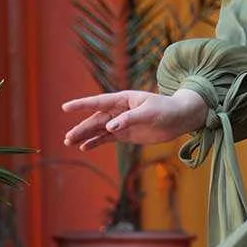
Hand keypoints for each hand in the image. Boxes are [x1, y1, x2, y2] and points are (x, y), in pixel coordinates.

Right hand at [62, 88, 207, 151]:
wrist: (180, 119)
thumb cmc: (166, 109)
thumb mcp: (149, 113)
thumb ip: (128, 119)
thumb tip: (109, 128)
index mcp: (123, 99)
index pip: (99, 102)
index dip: (82, 105)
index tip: (66, 107)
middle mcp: (119, 110)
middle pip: (96, 119)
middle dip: (81, 128)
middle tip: (68, 138)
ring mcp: (122, 123)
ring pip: (99, 130)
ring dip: (85, 136)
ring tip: (70, 143)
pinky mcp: (126, 134)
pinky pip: (107, 138)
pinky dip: (96, 142)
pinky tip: (85, 147)